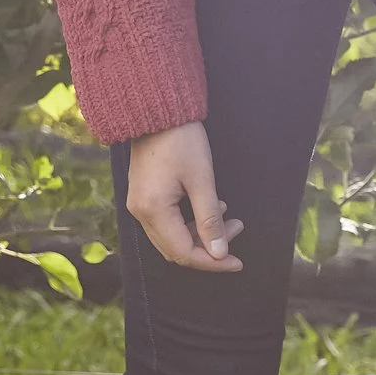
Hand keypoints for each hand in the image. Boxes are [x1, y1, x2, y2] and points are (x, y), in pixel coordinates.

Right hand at [126, 123, 244, 273]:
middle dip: (209, 247)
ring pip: (172, 236)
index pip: (184, 253)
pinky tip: (211, 206)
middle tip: (237, 228)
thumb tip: (219, 253)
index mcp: (153, 210)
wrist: (157, 112)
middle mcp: (140, 212)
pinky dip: (189, 221)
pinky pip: (166, 222)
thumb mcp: (202, 180)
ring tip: (228, 215)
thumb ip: (209, 220)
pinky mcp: (143, 196)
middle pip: (176, 248)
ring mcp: (139, 205)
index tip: (237, 262)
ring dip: (201, 232)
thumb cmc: (182, 141)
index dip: (212, 261)